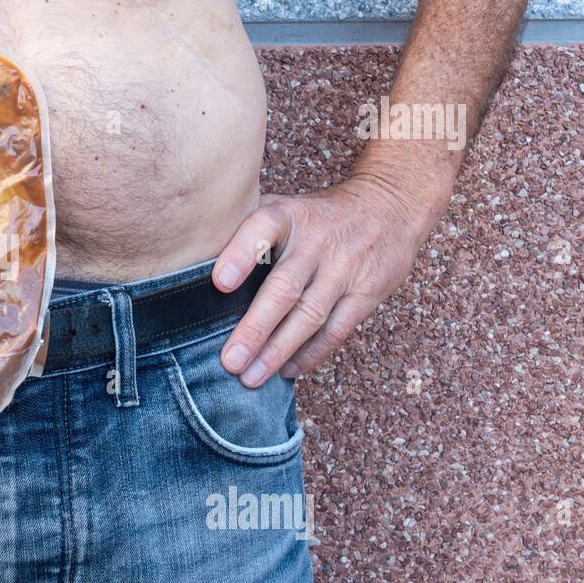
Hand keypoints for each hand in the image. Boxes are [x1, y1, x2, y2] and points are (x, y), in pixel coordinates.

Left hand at [211, 176, 445, 386]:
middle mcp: (317, 240)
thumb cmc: (316, 216)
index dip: (240, 255)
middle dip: (255, 329)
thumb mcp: (283, 207)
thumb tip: (192, 264)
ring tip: (251, 377)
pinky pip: (336, 329)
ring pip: (310, 315)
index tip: (219, 283)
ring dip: (278, 351)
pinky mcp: (368, 291)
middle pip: (284, 288)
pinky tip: (287, 371)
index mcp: (289, 215)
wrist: (390, 205)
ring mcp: (345, 267)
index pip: (262, 229)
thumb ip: (246, 231)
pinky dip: (311, 353)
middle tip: (229, 361)